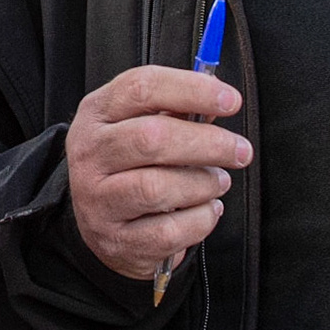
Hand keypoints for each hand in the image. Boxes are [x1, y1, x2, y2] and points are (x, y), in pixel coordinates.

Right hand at [65, 65, 251, 279]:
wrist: (100, 223)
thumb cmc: (129, 165)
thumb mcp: (138, 125)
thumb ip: (177, 111)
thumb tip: (218, 102)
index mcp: (96, 114)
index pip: (142, 88)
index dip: (192, 90)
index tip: (231, 101)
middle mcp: (89, 154)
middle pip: (152, 139)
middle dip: (208, 143)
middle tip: (240, 150)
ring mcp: (98, 201)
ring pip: (158, 188)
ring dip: (204, 184)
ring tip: (218, 181)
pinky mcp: (117, 241)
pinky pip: (169, 232)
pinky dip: (200, 219)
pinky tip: (206, 209)